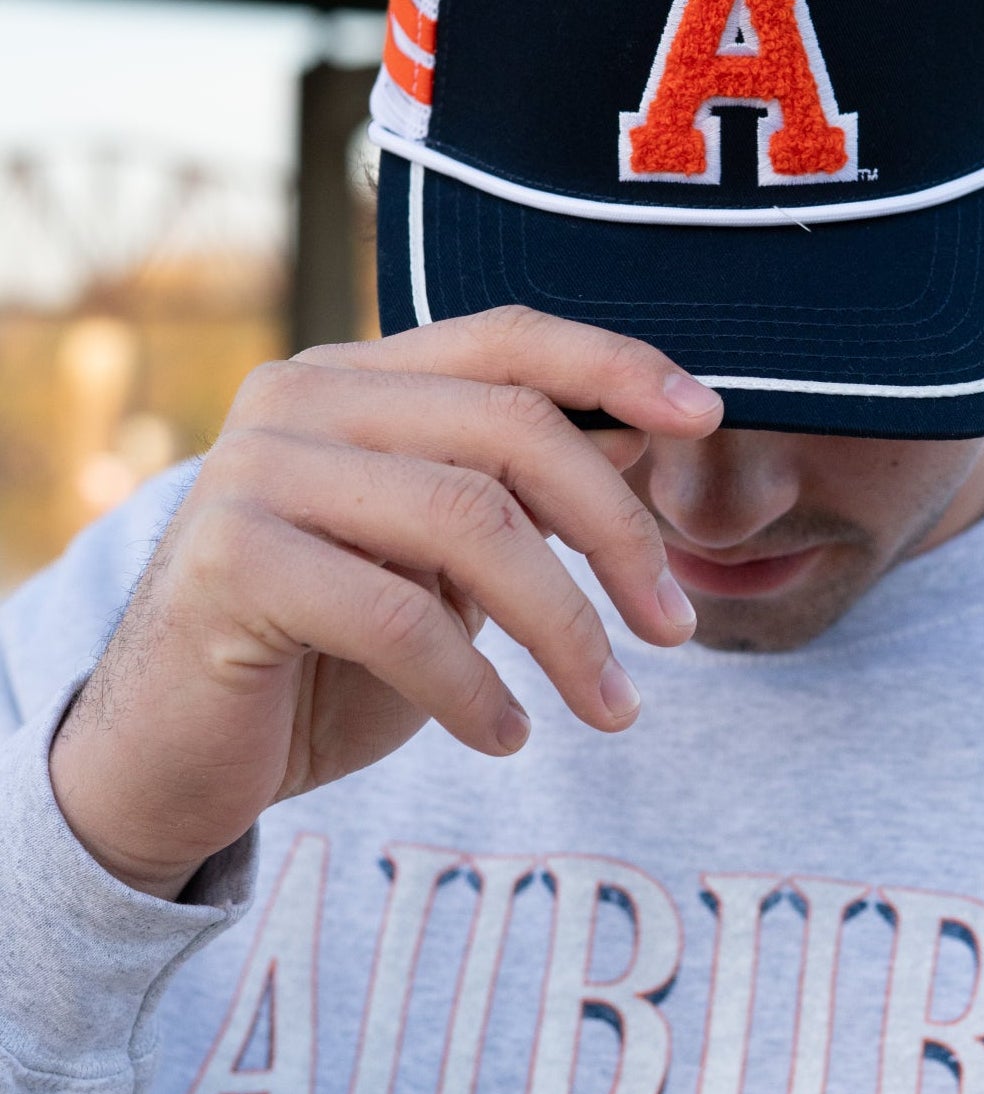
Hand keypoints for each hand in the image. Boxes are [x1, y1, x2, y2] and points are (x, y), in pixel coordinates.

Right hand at [48, 307, 721, 900]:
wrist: (167, 756)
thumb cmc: (323, 651)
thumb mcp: (436, 562)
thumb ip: (512, 491)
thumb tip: (643, 436)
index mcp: (355, 377)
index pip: (507, 337)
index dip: (615, 365)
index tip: (707, 417)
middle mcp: (300, 398)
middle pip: (510, 428)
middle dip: (616, 530)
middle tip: (675, 627)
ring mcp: (256, 470)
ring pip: (467, 519)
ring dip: (565, 627)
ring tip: (612, 706)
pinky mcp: (228, 561)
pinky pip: (397, 613)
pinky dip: (474, 685)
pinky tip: (506, 735)